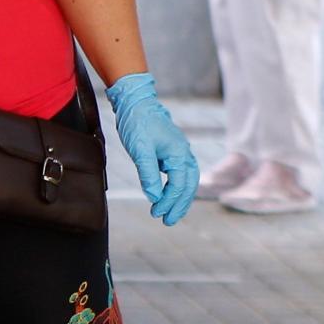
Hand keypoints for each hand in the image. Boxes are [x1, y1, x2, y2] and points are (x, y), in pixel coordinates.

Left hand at [105, 73, 197, 225]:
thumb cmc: (138, 123)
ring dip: (178, 198)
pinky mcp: (171, 151)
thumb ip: (148, 174)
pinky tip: (166, 195)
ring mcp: (179, 152)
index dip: (169, 202)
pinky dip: (175, 187)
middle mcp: (184, 154)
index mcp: (180, 154)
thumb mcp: (140, 150)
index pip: (179, 185)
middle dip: (178, 205)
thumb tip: (155, 196)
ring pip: (185, 180)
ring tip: (169, 213)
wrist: (136, 102)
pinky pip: (178, 174)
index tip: (157, 213)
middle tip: (168, 221)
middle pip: (188, 186)